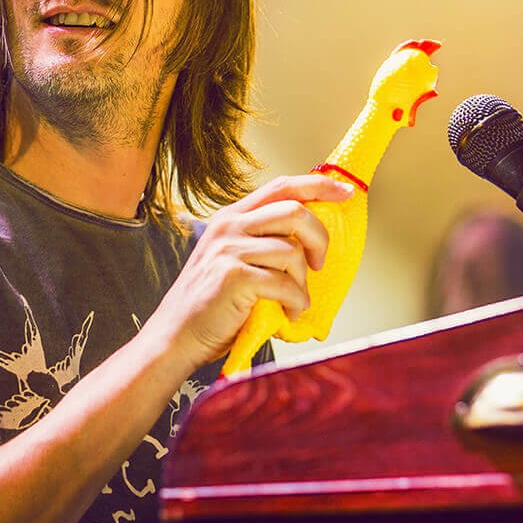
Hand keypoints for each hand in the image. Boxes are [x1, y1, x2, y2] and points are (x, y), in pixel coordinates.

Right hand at [147, 174, 349, 371]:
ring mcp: (229, 249)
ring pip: (292, 251)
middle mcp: (229, 226)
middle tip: (319, 264)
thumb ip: (265, 242)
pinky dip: (296, 302)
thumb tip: (312, 240)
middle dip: (320, 238)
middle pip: (294, 211)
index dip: (318, 186)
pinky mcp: (233, 276)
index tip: (345, 192)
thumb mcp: (235, 259)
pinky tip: (288, 312)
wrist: (176, 336)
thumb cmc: (213, 303)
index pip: (282, 187)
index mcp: (232, 217)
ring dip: (303, 282)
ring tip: (294, 300)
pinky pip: (285, 284)